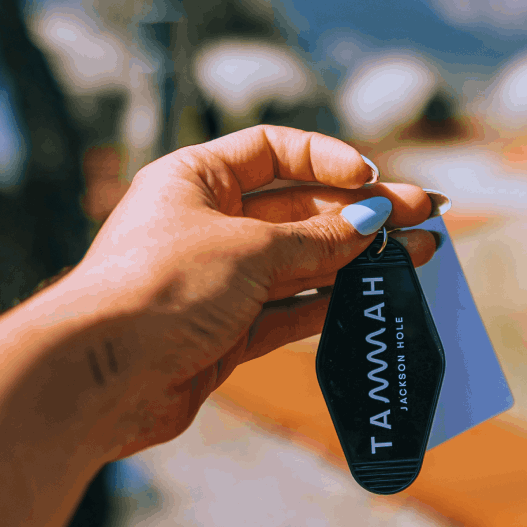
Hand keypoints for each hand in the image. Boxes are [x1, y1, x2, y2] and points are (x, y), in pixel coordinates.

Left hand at [61, 126, 438, 459]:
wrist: (100, 376)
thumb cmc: (161, 288)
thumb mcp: (250, 249)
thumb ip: (319, 238)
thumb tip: (374, 221)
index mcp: (195, 179)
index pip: (273, 150)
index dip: (327, 159)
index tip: (370, 178)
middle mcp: (205, 224)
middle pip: (298, 209)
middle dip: (363, 214)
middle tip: (426, 217)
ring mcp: (216, 281)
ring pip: (301, 261)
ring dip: (358, 258)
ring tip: (420, 255)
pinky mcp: (224, 333)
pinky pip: (289, 308)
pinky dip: (331, 301)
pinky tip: (375, 294)